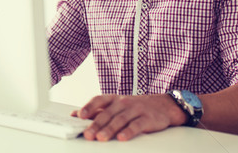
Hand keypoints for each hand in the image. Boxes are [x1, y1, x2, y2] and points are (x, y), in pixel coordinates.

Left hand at [72, 94, 186, 140]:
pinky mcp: (147, 118)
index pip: (99, 100)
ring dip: (110, 129)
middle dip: (96, 124)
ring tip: (101, 138)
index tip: (79, 116)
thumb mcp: (115, 106)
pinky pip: (136, 125)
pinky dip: (129, 131)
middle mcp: (123, 102)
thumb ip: (96, 110)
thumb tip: (74, 115)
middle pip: (108, 113)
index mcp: (114, 99)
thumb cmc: (134, 107)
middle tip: (88, 134)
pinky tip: (122, 138)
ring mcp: (136, 109)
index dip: (89, 107)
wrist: (162, 105)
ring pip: (120, 119)